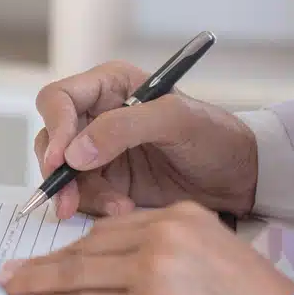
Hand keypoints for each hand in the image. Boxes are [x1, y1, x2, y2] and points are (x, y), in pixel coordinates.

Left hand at [0, 202, 293, 294]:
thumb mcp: (217, 258)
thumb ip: (171, 251)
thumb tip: (121, 264)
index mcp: (184, 216)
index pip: (110, 229)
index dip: (71, 246)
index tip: (48, 257)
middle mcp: (169, 235)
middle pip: (88, 249)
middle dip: (45, 265)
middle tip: (15, 273)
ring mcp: (157, 271)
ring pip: (79, 275)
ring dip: (38, 285)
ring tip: (13, 291)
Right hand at [33, 61, 257, 217]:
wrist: (242, 177)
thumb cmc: (216, 136)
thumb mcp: (176, 120)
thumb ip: (123, 127)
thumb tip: (74, 153)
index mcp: (110, 86)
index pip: (59, 100)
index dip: (55, 128)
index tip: (62, 161)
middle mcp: (97, 115)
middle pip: (51, 139)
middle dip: (57, 171)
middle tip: (67, 200)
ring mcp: (99, 151)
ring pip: (62, 172)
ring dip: (80, 194)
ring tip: (117, 207)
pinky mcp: (107, 181)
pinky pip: (82, 194)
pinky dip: (95, 206)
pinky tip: (123, 209)